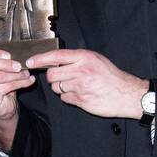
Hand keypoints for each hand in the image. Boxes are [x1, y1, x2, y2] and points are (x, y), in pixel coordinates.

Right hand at [0, 44, 35, 119]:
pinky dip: (20, 83)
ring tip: (26, 73)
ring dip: (16, 74)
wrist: (1, 106)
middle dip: (3, 63)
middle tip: (18, 65)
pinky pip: (6, 87)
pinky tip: (28, 81)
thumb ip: (0, 59)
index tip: (8, 55)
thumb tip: (16, 52)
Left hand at [25, 48, 147, 118]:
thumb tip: (56, 60)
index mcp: (84, 57)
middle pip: (52, 74)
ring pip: (57, 87)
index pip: (56, 56)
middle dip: (53, 77)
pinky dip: (69, 97)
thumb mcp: (96, 60)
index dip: (40, 59)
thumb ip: (77, 59)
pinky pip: (65, 99)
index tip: (30, 61)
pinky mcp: (81, 100)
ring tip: (75, 86)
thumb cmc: (111, 76)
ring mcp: (80, 86)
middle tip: (62, 77)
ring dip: (61, 88)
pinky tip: (80, 94)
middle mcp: (81, 71)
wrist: (125, 93)